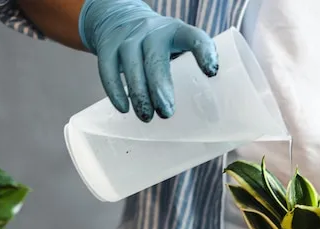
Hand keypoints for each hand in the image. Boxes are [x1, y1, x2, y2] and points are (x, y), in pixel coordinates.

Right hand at [79, 0, 217, 121]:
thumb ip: (189, 70)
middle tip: (167, 113)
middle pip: (155, 60)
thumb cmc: (160, 45)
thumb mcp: (177, 46)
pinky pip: (108, 70)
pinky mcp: (107, 47)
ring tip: (147, 117)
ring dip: (139, 95)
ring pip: (131, 66)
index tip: (211, 73)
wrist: (121, 19)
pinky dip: (116, 91)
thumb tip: (207, 116)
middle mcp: (151, 31)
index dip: (204, 53)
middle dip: (160, 89)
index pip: (194, 37)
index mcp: (176, 31)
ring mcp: (127, 38)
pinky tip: (124, 109)